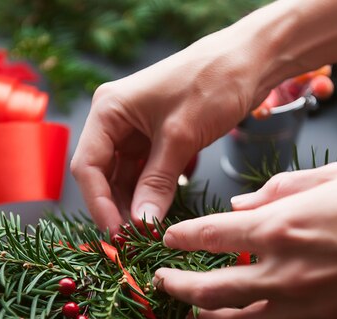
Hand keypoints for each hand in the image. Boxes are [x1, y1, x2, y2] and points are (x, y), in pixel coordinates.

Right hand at [70, 25, 274, 232]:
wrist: (248, 61)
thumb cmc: (211, 84)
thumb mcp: (181, 137)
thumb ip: (157, 182)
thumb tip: (140, 223)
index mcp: (108, 110)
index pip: (88, 166)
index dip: (99, 204)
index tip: (118, 234)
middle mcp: (116, 120)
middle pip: (104, 174)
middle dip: (117, 207)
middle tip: (133, 239)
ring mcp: (136, 129)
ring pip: (126, 176)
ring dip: (135, 203)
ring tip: (148, 230)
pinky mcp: (158, 137)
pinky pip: (146, 171)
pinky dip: (152, 191)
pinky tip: (161, 210)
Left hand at [154, 160, 336, 318]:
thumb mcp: (333, 175)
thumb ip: (277, 191)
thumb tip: (241, 203)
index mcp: (282, 225)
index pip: (209, 235)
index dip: (180, 238)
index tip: (167, 239)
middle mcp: (287, 271)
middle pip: (212, 290)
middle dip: (178, 288)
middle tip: (163, 284)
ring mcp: (310, 306)